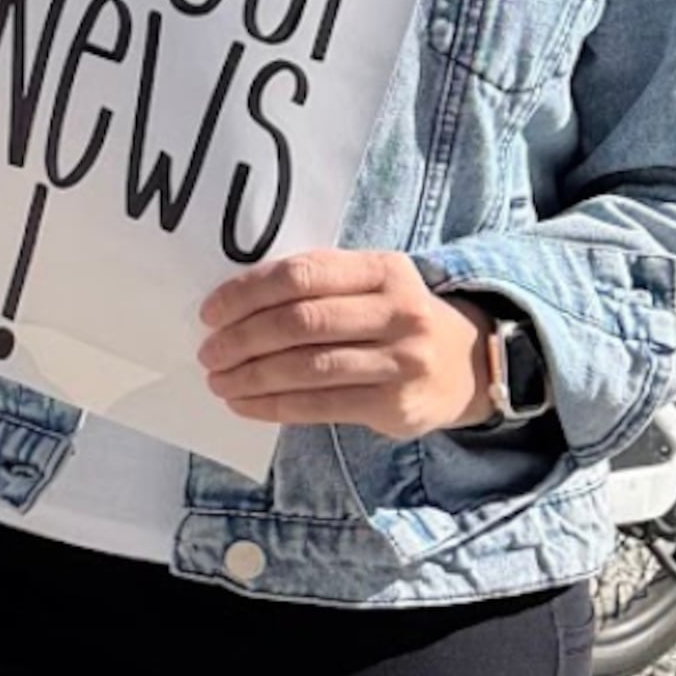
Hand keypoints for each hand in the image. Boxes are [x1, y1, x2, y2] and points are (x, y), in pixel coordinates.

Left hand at [199, 250, 499, 437]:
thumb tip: (232, 306)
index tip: (209, 312)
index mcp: (383, 268)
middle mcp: (398, 311)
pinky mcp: (397, 405)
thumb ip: (318, 284)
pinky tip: (246, 404)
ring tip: (220, 381)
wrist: (467, 363)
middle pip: (300, 322)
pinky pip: (322, 405)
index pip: (300, 275)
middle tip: (208, 352)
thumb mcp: (370, 284)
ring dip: (252, 376)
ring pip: (308, 368)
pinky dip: (274, 406)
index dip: (246, 293)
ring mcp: (402, 360)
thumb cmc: (393, 317)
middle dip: (242, 338)